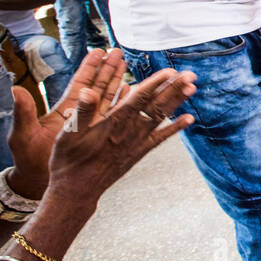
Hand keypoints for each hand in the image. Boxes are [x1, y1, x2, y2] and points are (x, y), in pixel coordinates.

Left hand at [6, 48, 127, 200]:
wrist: (35, 183)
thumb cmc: (27, 160)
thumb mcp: (22, 134)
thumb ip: (23, 112)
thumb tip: (15, 89)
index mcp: (62, 110)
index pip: (80, 83)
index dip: (90, 67)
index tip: (99, 51)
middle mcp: (77, 115)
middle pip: (97, 87)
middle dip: (107, 69)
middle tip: (118, 52)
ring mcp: (88, 126)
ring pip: (107, 100)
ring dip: (117, 83)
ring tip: (126, 67)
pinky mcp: (95, 137)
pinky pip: (112, 119)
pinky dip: (121, 106)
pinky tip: (130, 96)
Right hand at [44, 66, 196, 210]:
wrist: (77, 190)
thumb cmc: (69, 160)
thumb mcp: (68, 133)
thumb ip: (82, 111)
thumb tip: (88, 90)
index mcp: (114, 122)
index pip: (139, 98)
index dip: (156, 84)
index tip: (170, 71)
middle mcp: (130, 131)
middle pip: (156, 105)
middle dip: (174, 88)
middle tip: (191, 74)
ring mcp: (137, 142)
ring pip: (161, 117)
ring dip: (177, 101)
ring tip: (192, 87)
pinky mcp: (139, 152)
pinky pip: (161, 138)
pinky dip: (175, 128)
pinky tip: (189, 119)